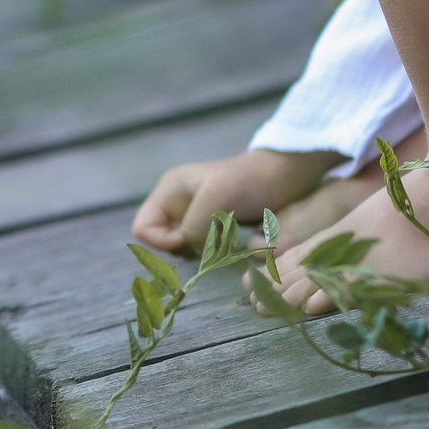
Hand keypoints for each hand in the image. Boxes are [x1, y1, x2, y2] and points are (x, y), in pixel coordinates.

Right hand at [130, 149, 333, 255]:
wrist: (286, 176)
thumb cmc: (250, 181)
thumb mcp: (217, 197)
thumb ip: (195, 225)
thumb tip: (188, 247)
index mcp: (169, 191)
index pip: (143, 228)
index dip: (163, 241)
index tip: (192, 238)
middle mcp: (178, 204)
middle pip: (162, 243)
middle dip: (186, 248)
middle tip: (214, 240)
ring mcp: (196, 216)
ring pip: (184, 250)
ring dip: (204, 252)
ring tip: (228, 239)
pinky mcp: (215, 227)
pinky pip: (204, 251)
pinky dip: (216, 253)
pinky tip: (235, 243)